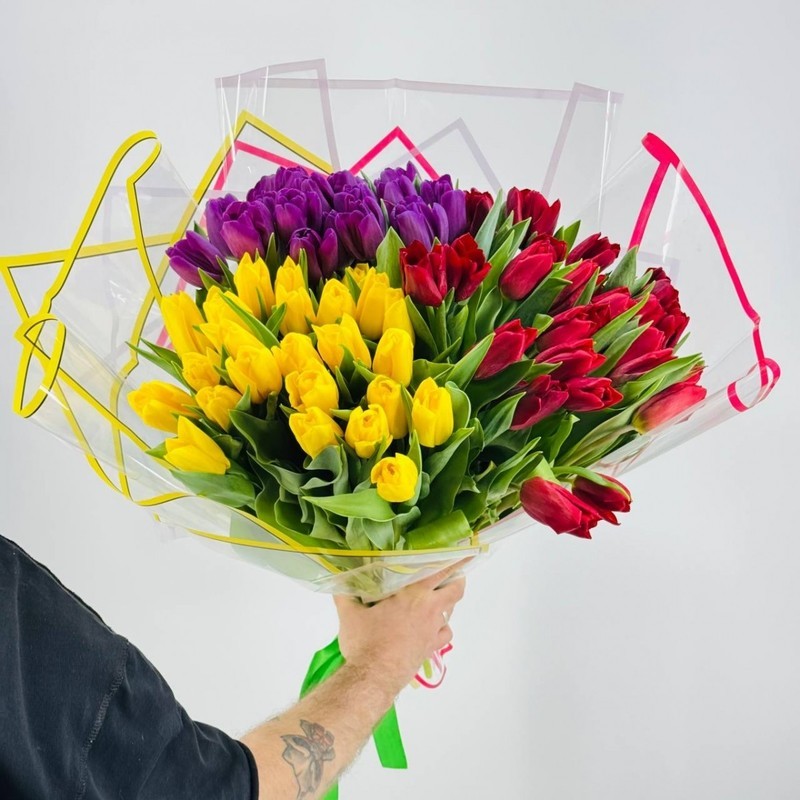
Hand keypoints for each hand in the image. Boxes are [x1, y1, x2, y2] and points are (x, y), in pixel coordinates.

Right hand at [334, 562, 466, 694]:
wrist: (373, 677)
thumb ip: (344, 594)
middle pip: (455, 591)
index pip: (439, 571)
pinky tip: (431, 627)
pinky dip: (441, 628)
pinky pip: (445, 634)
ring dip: (446, 605)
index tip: (464, 552)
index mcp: (413, 594)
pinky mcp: (431, 648)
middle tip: (451, 575)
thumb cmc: (364, 641)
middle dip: (457, 580)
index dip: (454, 561)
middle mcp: (428, 609)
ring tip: (434, 601)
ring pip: (450, 613)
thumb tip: (338, 580)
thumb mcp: (349, 614)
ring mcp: (432, 630)